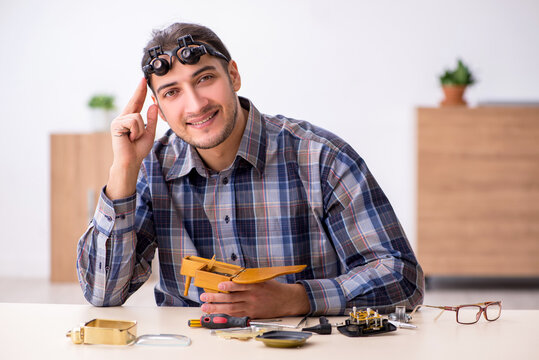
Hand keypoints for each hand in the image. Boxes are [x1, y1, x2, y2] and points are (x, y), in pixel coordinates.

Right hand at [106, 78, 158, 198]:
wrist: (131, 161)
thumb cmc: (138, 149)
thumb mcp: (149, 133)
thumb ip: (151, 120)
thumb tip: (154, 105)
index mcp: (130, 119)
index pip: (137, 103)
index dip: (140, 92)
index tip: (143, 81)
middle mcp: (123, 117)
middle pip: (134, 101)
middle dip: (139, 91)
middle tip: (144, 78)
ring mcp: (118, 120)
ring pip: (138, 117)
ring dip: (140, 130)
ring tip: (134, 138)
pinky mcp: (116, 125)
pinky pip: (134, 122)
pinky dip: (136, 132)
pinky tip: (130, 138)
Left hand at [199, 280, 309, 318]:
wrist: (286, 300)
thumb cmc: (273, 287)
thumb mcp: (262, 278)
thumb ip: (248, 278)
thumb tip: (233, 275)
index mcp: (255, 285)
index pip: (239, 285)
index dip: (228, 285)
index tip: (219, 285)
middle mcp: (253, 297)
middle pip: (232, 298)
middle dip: (216, 298)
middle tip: (204, 297)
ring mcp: (252, 306)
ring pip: (232, 308)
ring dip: (217, 308)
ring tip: (206, 307)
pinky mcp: (252, 314)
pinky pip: (237, 314)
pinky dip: (227, 313)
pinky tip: (218, 312)